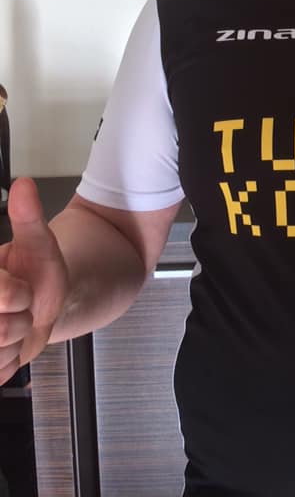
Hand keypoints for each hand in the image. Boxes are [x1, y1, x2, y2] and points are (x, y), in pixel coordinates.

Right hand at [0, 177, 69, 383]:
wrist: (41, 301)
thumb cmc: (36, 271)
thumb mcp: (38, 241)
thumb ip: (28, 216)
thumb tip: (24, 184)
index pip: (2, 296)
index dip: (17, 294)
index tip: (21, 287)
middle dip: (21, 318)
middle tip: (22, 305)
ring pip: (0, 352)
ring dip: (18, 341)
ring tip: (17, 322)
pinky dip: (13, 360)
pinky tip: (12, 342)